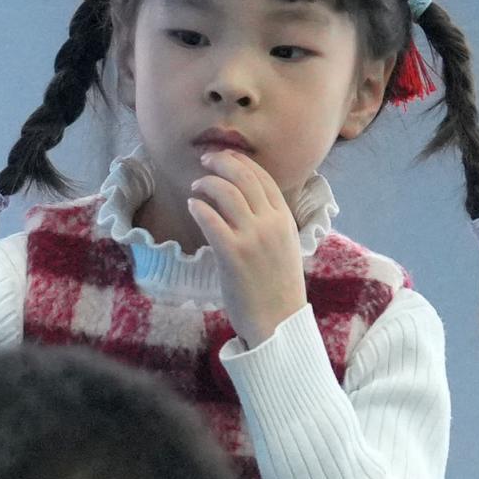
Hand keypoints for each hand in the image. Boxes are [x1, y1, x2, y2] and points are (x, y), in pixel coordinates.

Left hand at [187, 148, 310, 346]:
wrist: (278, 321)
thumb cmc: (278, 286)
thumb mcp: (285, 245)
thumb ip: (271, 221)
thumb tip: (248, 199)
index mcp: (285, 219)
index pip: (262, 177)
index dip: (240, 161)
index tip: (224, 156)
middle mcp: (271, 223)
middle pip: (243, 177)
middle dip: (221, 162)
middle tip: (205, 160)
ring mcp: (252, 237)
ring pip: (225, 192)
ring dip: (207, 183)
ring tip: (196, 186)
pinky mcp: (232, 253)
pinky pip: (210, 219)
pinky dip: (198, 206)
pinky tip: (192, 206)